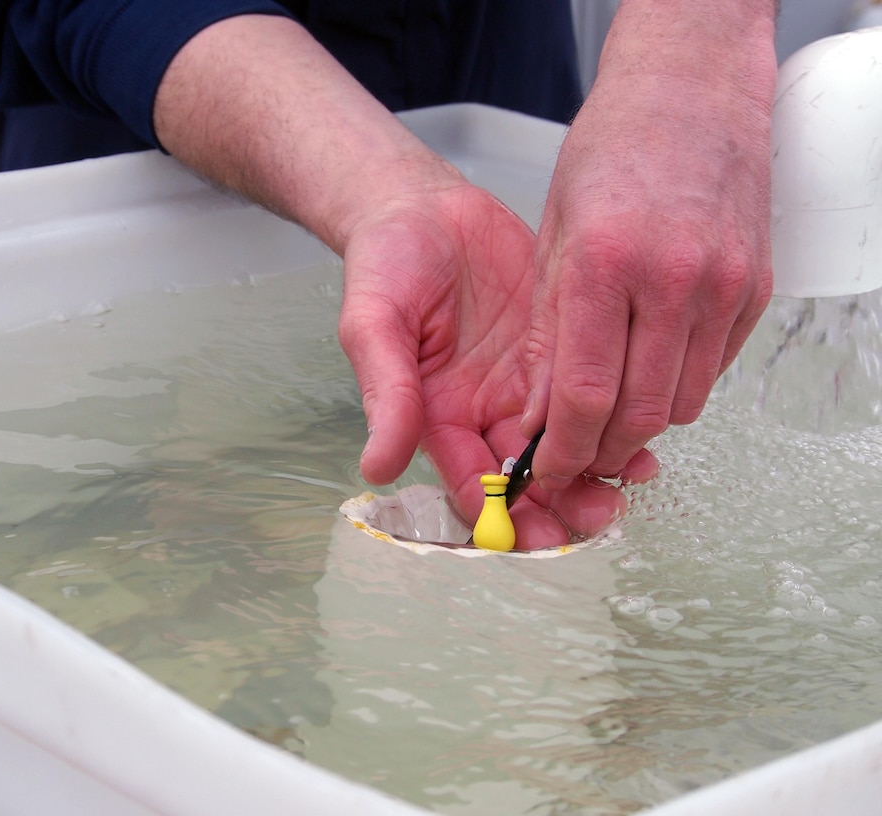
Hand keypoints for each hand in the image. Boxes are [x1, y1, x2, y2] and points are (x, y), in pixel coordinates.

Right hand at [338, 182, 656, 549]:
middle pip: (528, 477)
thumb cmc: (386, 263)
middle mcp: (483, 411)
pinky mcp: (557, 349)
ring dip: (598, 466)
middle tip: (600, 513)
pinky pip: (592, 390)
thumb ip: (387, 393)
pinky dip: (617, 412)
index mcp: (436, 417)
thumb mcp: (374, 325)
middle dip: (563, 504)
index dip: (503, 515)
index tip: (538, 535)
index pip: (471, 481)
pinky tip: (645, 421)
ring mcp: (523, 383)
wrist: (423, 206)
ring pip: (568, 442)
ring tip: (634, 476)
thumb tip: (378, 467)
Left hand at [519, 5, 775, 486]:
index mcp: (607, 264)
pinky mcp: (756, 290)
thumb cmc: (612, 150)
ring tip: (605, 419)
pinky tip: (647, 372)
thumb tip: (539, 414)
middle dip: (600, 454)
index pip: (585, 396)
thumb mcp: (553, 238)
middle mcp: (674, 280)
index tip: (545, 470)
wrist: (688, 92)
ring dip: (639, 427)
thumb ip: (547, 334)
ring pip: (683, 404)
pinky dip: (677, 389)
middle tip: (574, 459)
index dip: (562, 452)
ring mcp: (725, 287)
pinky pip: (714, 371)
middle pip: (640, 415)